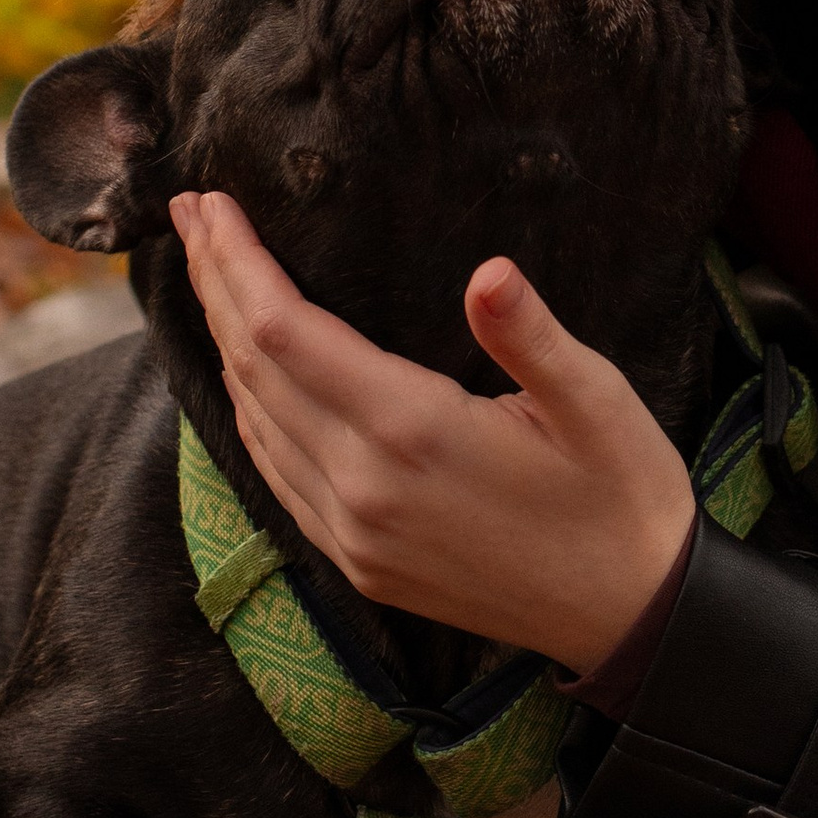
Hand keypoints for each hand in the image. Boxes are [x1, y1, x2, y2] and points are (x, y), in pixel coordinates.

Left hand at [170, 190, 694, 668]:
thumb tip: (489, 272)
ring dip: (221, 342)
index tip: (212, 204)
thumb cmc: (621, 494)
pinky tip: (244, 374)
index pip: (285, 331)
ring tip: (206, 276)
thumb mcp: (597, 401)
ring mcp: (353, 533)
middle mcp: (363, 487)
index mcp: (414, 432)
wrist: (629, 613)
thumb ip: (533, 334)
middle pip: (252, 368)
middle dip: (214, 285)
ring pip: (253, 421)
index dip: (239, 264)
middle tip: (188, 217)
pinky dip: (248, 410)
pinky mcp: (359, 563)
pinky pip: (275, 475)